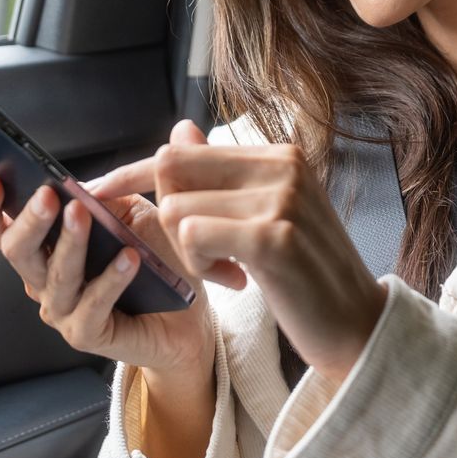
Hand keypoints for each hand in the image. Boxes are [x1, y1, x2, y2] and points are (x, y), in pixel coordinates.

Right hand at [0, 128, 212, 380]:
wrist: (187, 315)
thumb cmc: (153, 260)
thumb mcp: (131, 212)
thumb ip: (110, 190)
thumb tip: (88, 179)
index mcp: (43, 245)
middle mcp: (42, 278)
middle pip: (16, 250)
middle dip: (30, 220)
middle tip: (49, 196)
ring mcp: (62, 308)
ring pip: (53, 276)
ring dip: (70, 243)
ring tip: (84, 215)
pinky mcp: (87, 333)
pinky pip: (91, 306)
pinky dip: (110, 279)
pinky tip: (129, 258)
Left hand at [84, 122, 386, 383]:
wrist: (358, 327)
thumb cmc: (307, 277)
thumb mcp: (267, 218)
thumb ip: (224, 178)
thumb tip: (180, 130)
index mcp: (280, 156)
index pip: (183, 150)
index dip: (135, 174)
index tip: (98, 193)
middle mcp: (283, 166)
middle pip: (171, 170)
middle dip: (167, 217)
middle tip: (203, 254)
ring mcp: (282, 198)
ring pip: (177, 208)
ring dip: (187, 251)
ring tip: (227, 271)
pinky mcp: (274, 236)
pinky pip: (193, 236)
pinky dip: (200, 265)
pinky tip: (236, 280)